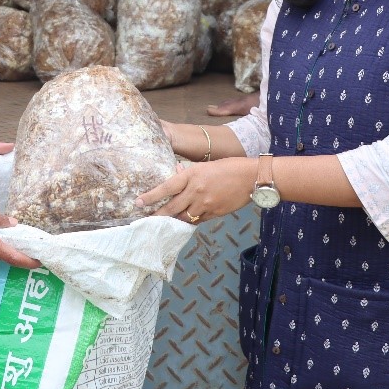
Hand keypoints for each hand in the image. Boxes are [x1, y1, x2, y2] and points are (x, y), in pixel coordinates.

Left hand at [136, 157, 254, 223]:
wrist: (250, 178)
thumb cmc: (228, 167)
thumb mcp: (204, 165)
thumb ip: (189, 172)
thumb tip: (175, 172)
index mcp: (191, 175)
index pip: (166, 188)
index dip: (150, 196)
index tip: (138, 203)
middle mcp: (195, 191)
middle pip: (171, 208)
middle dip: (157, 216)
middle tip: (146, 220)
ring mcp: (205, 204)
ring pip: (183, 217)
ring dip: (174, 220)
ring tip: (164, 223)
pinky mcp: (214, 213)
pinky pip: (197, 220)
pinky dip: (190, 220)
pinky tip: (185, 221)